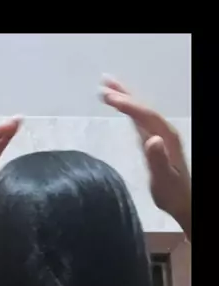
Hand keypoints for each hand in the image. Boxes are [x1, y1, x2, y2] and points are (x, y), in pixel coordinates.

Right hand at [100, 77, 190, 232]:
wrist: (182, 202)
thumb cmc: (173, 193)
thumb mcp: (164, 179)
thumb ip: (158, 160)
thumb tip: (151, 139)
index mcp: (167, 138)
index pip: (146, 115)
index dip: (129, 105)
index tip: (110, 98)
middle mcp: (163, 132)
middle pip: (143, 108)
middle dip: (124, 95)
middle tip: (103, 83)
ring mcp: (158, 136)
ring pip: (140, 112)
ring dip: (124, 98)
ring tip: (106, 87)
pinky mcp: (152, 142)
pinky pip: (138, 120)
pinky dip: (128, 111)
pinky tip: (120, 107)